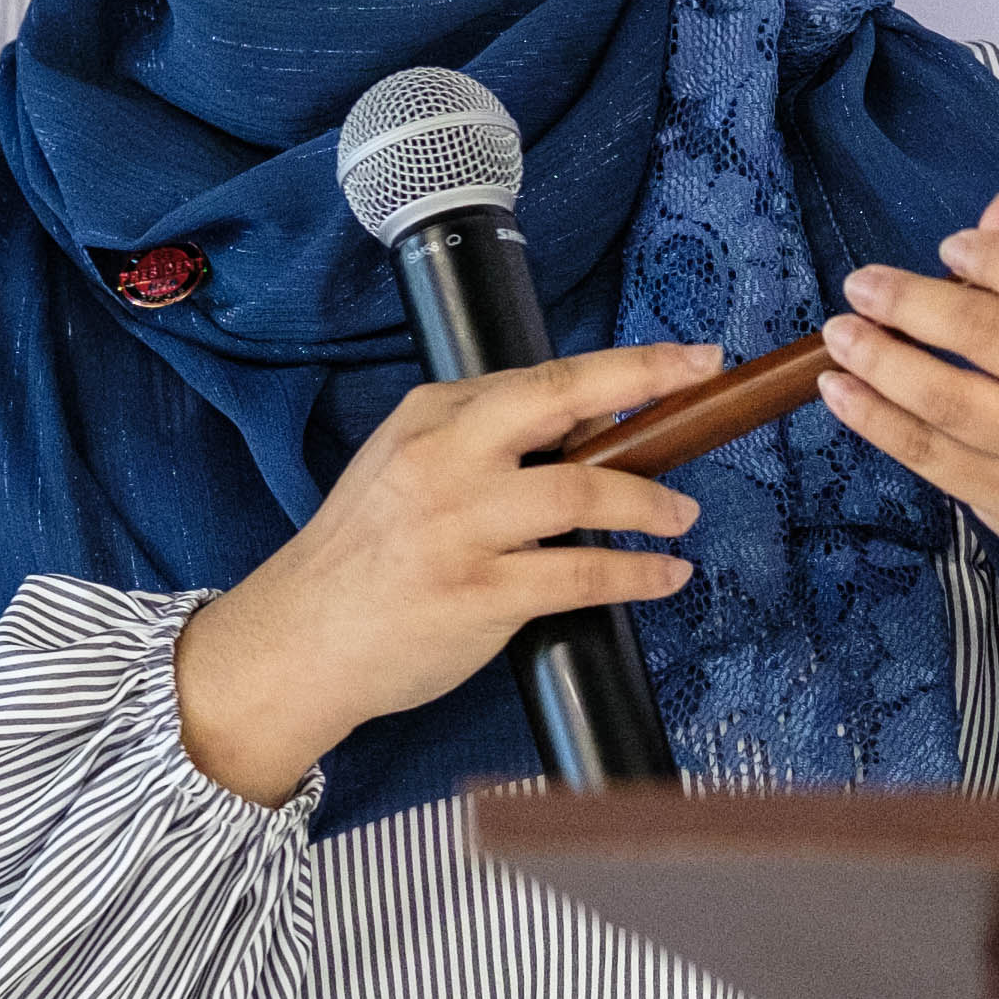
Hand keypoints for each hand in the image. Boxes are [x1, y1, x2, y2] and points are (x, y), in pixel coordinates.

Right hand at [171, 342, 717, 802]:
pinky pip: (579, 575)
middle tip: (700, 385)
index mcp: (431, 417)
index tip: (686, 358)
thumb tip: (591, 422)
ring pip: (580, 491)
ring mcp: (459, 528)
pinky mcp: (476, 595)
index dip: (626, 365)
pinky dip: (636, 574)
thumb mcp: (409, 467)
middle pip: (561, 402)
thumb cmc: (363, 556)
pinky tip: (664, 575)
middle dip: (643, 381)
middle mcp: (444, 460)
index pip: (542, 378)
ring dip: (649, 501)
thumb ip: (486, 441)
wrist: (297, 640)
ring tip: (682, 514)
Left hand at [816, 194, 998, 645]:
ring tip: (839, 333)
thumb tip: (996, 210)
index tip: (949, 246)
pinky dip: (877, 420)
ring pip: (951, 402)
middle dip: (914, 304)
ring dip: (881, 362)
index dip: (997, 258)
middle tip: (862, 284)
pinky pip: (932, 455)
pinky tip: (841, 391)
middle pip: (993, 338)